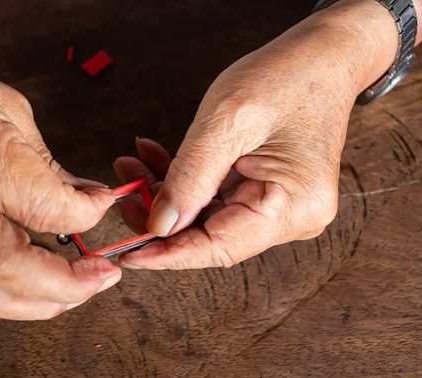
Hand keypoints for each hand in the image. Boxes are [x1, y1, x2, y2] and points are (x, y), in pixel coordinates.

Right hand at [0, 39, 120, 318]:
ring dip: (37, 304)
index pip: (43, 205)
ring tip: (75, 293)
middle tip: (102, 277)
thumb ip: (49, 166)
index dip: (87, 215)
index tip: (102, 206)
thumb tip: (89, 201)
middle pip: (8, 266)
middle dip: (67, 284)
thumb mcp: (8, 109)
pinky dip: (7, 297)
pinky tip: (36, 288)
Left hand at [114, 0, 402, 268]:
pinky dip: (181, 183)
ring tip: (131, 167)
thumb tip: (158, 224)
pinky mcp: (264, 195)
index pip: (218, 247)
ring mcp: (278, 209)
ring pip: (204, 218)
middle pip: (208, 236)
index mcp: (292, 207)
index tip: (127, 255)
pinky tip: (153, 160)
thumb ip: (190, 177)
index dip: (167, 254)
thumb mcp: (229, 120)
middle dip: (158, 216)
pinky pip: (213, 199)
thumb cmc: (287, 77)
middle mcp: (290, 218)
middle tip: (122, 193)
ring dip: (164, 195)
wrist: (321, 56)